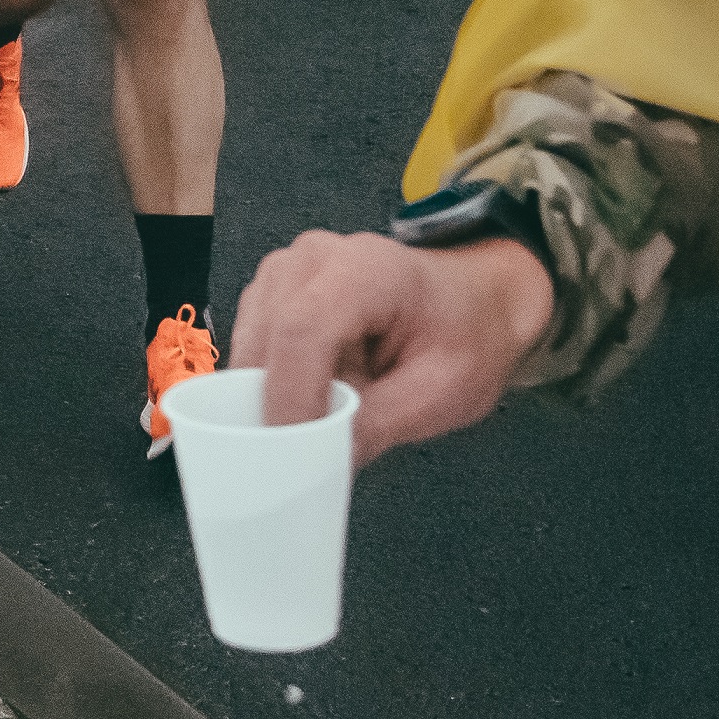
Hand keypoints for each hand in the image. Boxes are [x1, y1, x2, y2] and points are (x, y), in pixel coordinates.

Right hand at [230, 229, 553, 463]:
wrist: (470, 304)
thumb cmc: (464, 336)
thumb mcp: (442, 393)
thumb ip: (377, 425)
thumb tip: (315, 460)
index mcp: (368, 268)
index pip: (302, 329)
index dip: (291, 397)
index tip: (297, 454)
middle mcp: (313, 259)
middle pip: (266, 342)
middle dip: (283, 405)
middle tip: (324, 442)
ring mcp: (283, 273)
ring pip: (249, 353)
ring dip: (279, 394)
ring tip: (336, 402)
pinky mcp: (267, 296)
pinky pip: (249, 354)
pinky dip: (274, 385)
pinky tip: (319, 389)